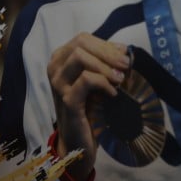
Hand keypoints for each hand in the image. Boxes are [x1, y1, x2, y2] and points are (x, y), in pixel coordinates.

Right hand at [47, 33, 130, 177]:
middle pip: (81, 43)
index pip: (83, 38)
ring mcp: (58, 83)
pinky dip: (104, 83)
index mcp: (60, 59)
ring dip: (105, 67)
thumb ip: (104, 62)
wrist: (78, 141)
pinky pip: (87, 80)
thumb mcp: (96, 80)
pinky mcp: (67, 100)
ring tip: (120, 80)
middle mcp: (55, 68)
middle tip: (125, 67)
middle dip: (108, 53)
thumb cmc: (89, 108)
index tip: (124, 57)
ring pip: (80, 57)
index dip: (106, 45)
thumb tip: (122, 48)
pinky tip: (113, 93)